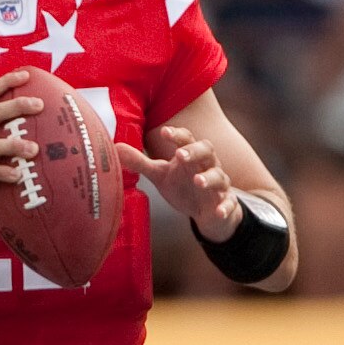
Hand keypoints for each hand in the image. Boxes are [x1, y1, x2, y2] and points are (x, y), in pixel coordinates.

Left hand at [116, 127, 241, 241]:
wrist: (207, 211)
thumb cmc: (184, 186)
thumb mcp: (160, 175)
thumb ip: (140, 162)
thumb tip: (115, 148)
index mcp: (190, 155)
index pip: (187, 139)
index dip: (177, 135)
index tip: (165, 132)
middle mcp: (207, 165)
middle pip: (207, 151)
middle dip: (194, 152)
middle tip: (180, 155)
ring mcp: (218, 185)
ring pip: (219, 176)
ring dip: (209, 178)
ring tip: (198, 181)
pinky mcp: (225, 203)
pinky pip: (229, 204)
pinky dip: (225, 207)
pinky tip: (219, 212)